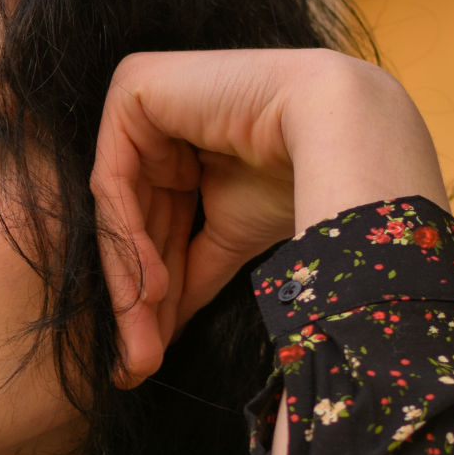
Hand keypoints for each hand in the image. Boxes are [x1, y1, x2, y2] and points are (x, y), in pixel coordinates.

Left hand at [89, 48, 447, 385]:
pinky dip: (128, 237)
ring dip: (131, 282)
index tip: (141, 361)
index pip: (147, 231)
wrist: (339, 129)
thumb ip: (185, 276)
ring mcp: (135, 101)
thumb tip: (154, 337)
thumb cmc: (299, 177)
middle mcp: (149, 125)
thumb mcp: (226, 239)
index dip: (146, 299)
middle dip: (134, 302)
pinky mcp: (131, 89)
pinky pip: (114, 178)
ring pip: (116, 210)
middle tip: (136, 365)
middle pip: (128, 227)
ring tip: (144, 340)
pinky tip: (151, 289)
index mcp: (172, 151)